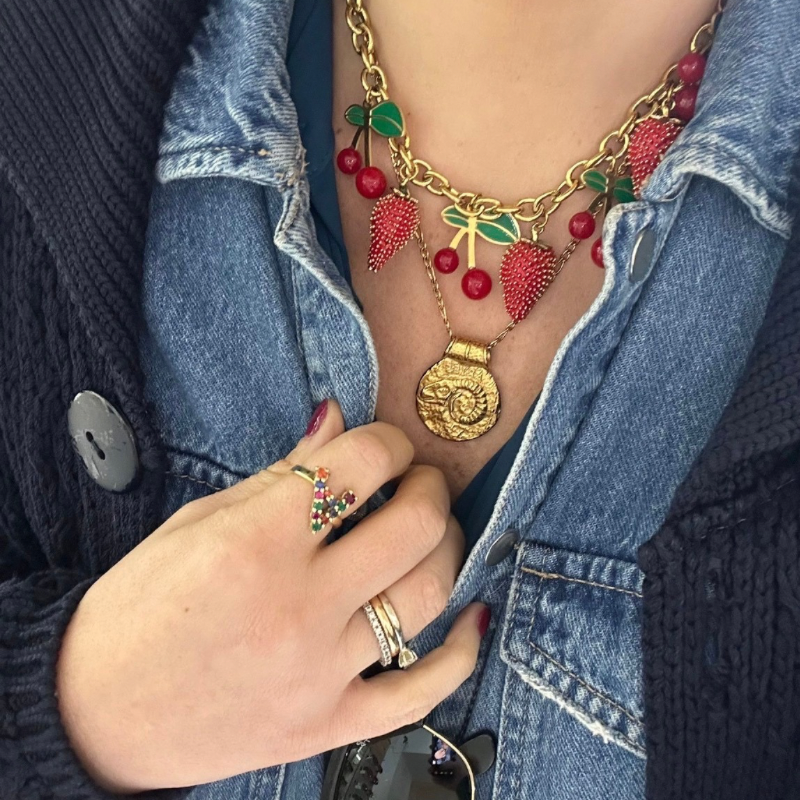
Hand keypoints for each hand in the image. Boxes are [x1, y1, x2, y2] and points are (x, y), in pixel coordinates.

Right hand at [56, 400, 485, 792]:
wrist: (98, 712)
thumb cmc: (138, 609)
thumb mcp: (198, 523)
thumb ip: (280, 473)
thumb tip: (336, 418)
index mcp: (254, 543)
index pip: (359, 466)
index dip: (388, 442)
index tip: (388, 446)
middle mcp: (295, 607)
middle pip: (413, 526)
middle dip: (430, 487)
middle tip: (420, 481)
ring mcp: (318, 673)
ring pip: (429, 597)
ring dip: (448, 549)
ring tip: (433, 532)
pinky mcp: (329, 725)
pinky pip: (422, 692)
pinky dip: (462, 653)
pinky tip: (473, 617)